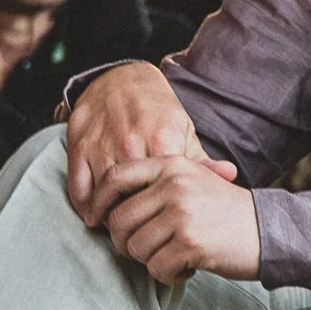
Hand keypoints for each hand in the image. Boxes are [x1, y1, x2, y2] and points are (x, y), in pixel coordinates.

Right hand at [67, 62, 204, 230]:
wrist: (120, 78)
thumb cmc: (157, 109)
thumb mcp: (183, 129)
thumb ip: (201, 159)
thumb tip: (230, 175)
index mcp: (162, 141)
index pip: (164, 194)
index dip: (165, 214)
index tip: (166, 223)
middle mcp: (130, 144)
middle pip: (134, 200)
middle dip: (139, 220)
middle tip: (144, 231)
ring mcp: (102, 146)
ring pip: (105, 198)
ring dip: (112, 217)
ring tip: (123, 226)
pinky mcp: (79, 147)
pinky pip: (79, 190)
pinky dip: (86, 208)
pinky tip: (96, 216)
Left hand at [97, 157, 261, 283]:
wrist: (268, 231)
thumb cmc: (225, 211)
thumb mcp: (193, 181)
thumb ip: (155, 184)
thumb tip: (105, 206)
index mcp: (171, 165)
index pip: (115, 177)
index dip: (98, 202)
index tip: (97, 221)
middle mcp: (174, 185)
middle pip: (119, 220)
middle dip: (126, 243)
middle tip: (148, 250)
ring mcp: (182, 214)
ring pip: (135, 248)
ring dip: (150, 261)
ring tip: (174, 256)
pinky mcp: (191, 243)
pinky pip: (156, 268)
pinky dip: (168, 275)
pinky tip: (187, 268)